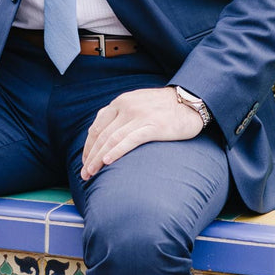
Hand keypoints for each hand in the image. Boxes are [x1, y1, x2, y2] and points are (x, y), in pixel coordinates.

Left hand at [81, 87, 202, 180]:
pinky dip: (116, 151)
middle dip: (90, 156)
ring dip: (98, 158)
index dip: (88, 145)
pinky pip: (129, 140)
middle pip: (102, 134)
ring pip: (112, 139)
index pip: (97, 125)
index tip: (85, 161)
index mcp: (121, 101)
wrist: (190, 101)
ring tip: (91, 173)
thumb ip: (122, 114)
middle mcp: (126, 106)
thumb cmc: (164, 107)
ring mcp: (139, 116)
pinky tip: (107, 162)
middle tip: (84, 173)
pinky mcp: (152, 126)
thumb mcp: (138, 103)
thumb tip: (106, 134)